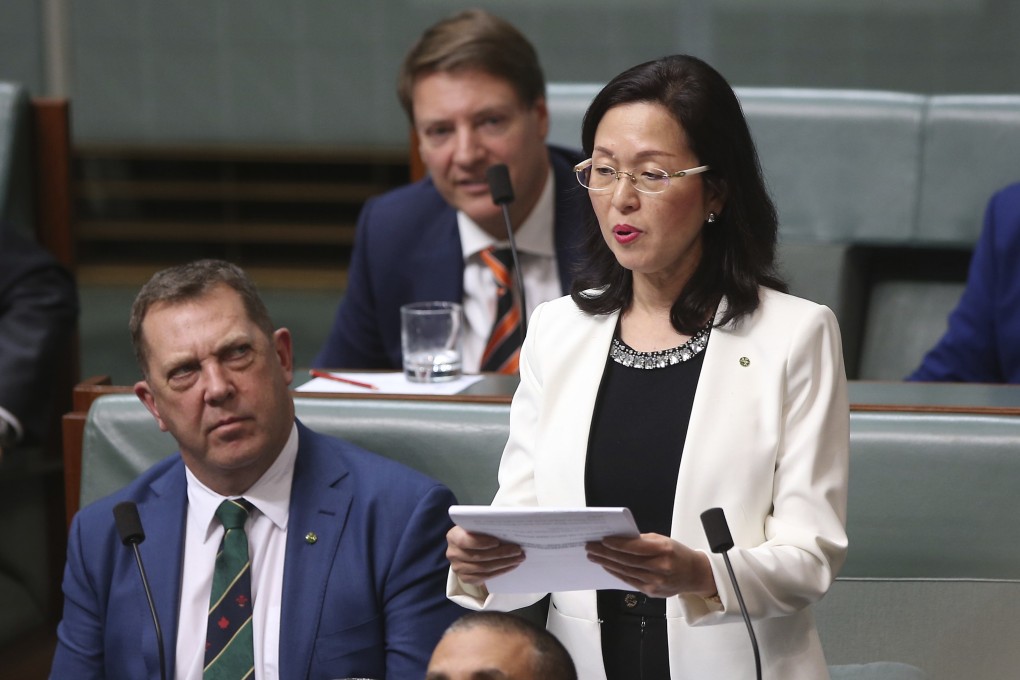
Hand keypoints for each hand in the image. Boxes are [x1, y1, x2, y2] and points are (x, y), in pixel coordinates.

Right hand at [446, 525, 524, 584]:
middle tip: (517, 550)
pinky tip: (510, 566)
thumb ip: (484, 527)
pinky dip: (500, 572)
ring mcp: (458, 568)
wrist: (466, 548)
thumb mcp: (475, 527)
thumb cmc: (474, 533)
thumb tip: (506, 527)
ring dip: (504, 563)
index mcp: (453, 536)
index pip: (465, 541)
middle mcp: (453, 554)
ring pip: (484, 568)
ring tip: (518, 558)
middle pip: (478, 557)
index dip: (481, 542)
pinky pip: (485, 577)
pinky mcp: (466, 578)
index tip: (497, 542)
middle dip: (501, 554)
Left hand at [586, 532, 716, 597]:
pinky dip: (616, 573)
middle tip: (591, 547)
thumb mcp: (663, 540)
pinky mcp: (651, 592)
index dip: (617, 544)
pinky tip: (607, 566)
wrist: (694, 575)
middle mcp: (660, 567)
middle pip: (627, 560)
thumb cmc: (677, 553)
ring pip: (625, 571)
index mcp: (664, 550)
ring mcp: (655, 582)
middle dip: (606, 553)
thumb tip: (619, 539)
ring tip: (594, 556)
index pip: (635, 547)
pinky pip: (629, 581)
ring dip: (607, 563)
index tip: (602, 540)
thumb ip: (642, 541)